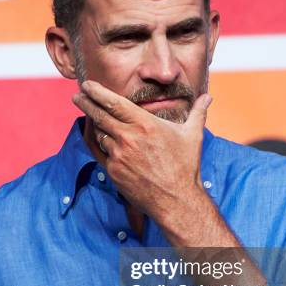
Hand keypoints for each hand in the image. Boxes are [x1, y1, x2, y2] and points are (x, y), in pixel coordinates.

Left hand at [72, 80, 211, 218]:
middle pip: (99, 116)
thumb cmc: (186, 167)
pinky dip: (99, 144)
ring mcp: (118, 155)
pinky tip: (98, 138)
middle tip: (77, 96)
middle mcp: (128, 138)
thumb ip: (198, 112)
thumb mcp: (193, 136)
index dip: (97, 92)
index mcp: (145, 124)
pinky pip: (101, 153)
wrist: (176, 200)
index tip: (87, 86)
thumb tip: (208, 97)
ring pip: (99, 134)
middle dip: (86, 103)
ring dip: (95, 125)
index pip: (114, 103)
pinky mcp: (113, 171)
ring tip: (91, 117)